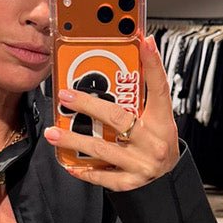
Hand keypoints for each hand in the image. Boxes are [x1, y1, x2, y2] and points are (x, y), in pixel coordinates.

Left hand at [43, 34, 179, 191]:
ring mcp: (141, 164)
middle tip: (65, 96)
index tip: (143, 40)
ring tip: (54, 132)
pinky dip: (85, 170)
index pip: (158, 87)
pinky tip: (69, 163)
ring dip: (74, 140)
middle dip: (88, 105)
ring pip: (102, 149)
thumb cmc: (157, 140)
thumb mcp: (157, 116)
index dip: (152, 63)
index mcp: (162, 120)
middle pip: (118, 118)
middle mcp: (153, 142)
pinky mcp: (130, 181)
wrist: (168, 176)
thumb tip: (133, 56)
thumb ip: (143, 93)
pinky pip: (103, 176)